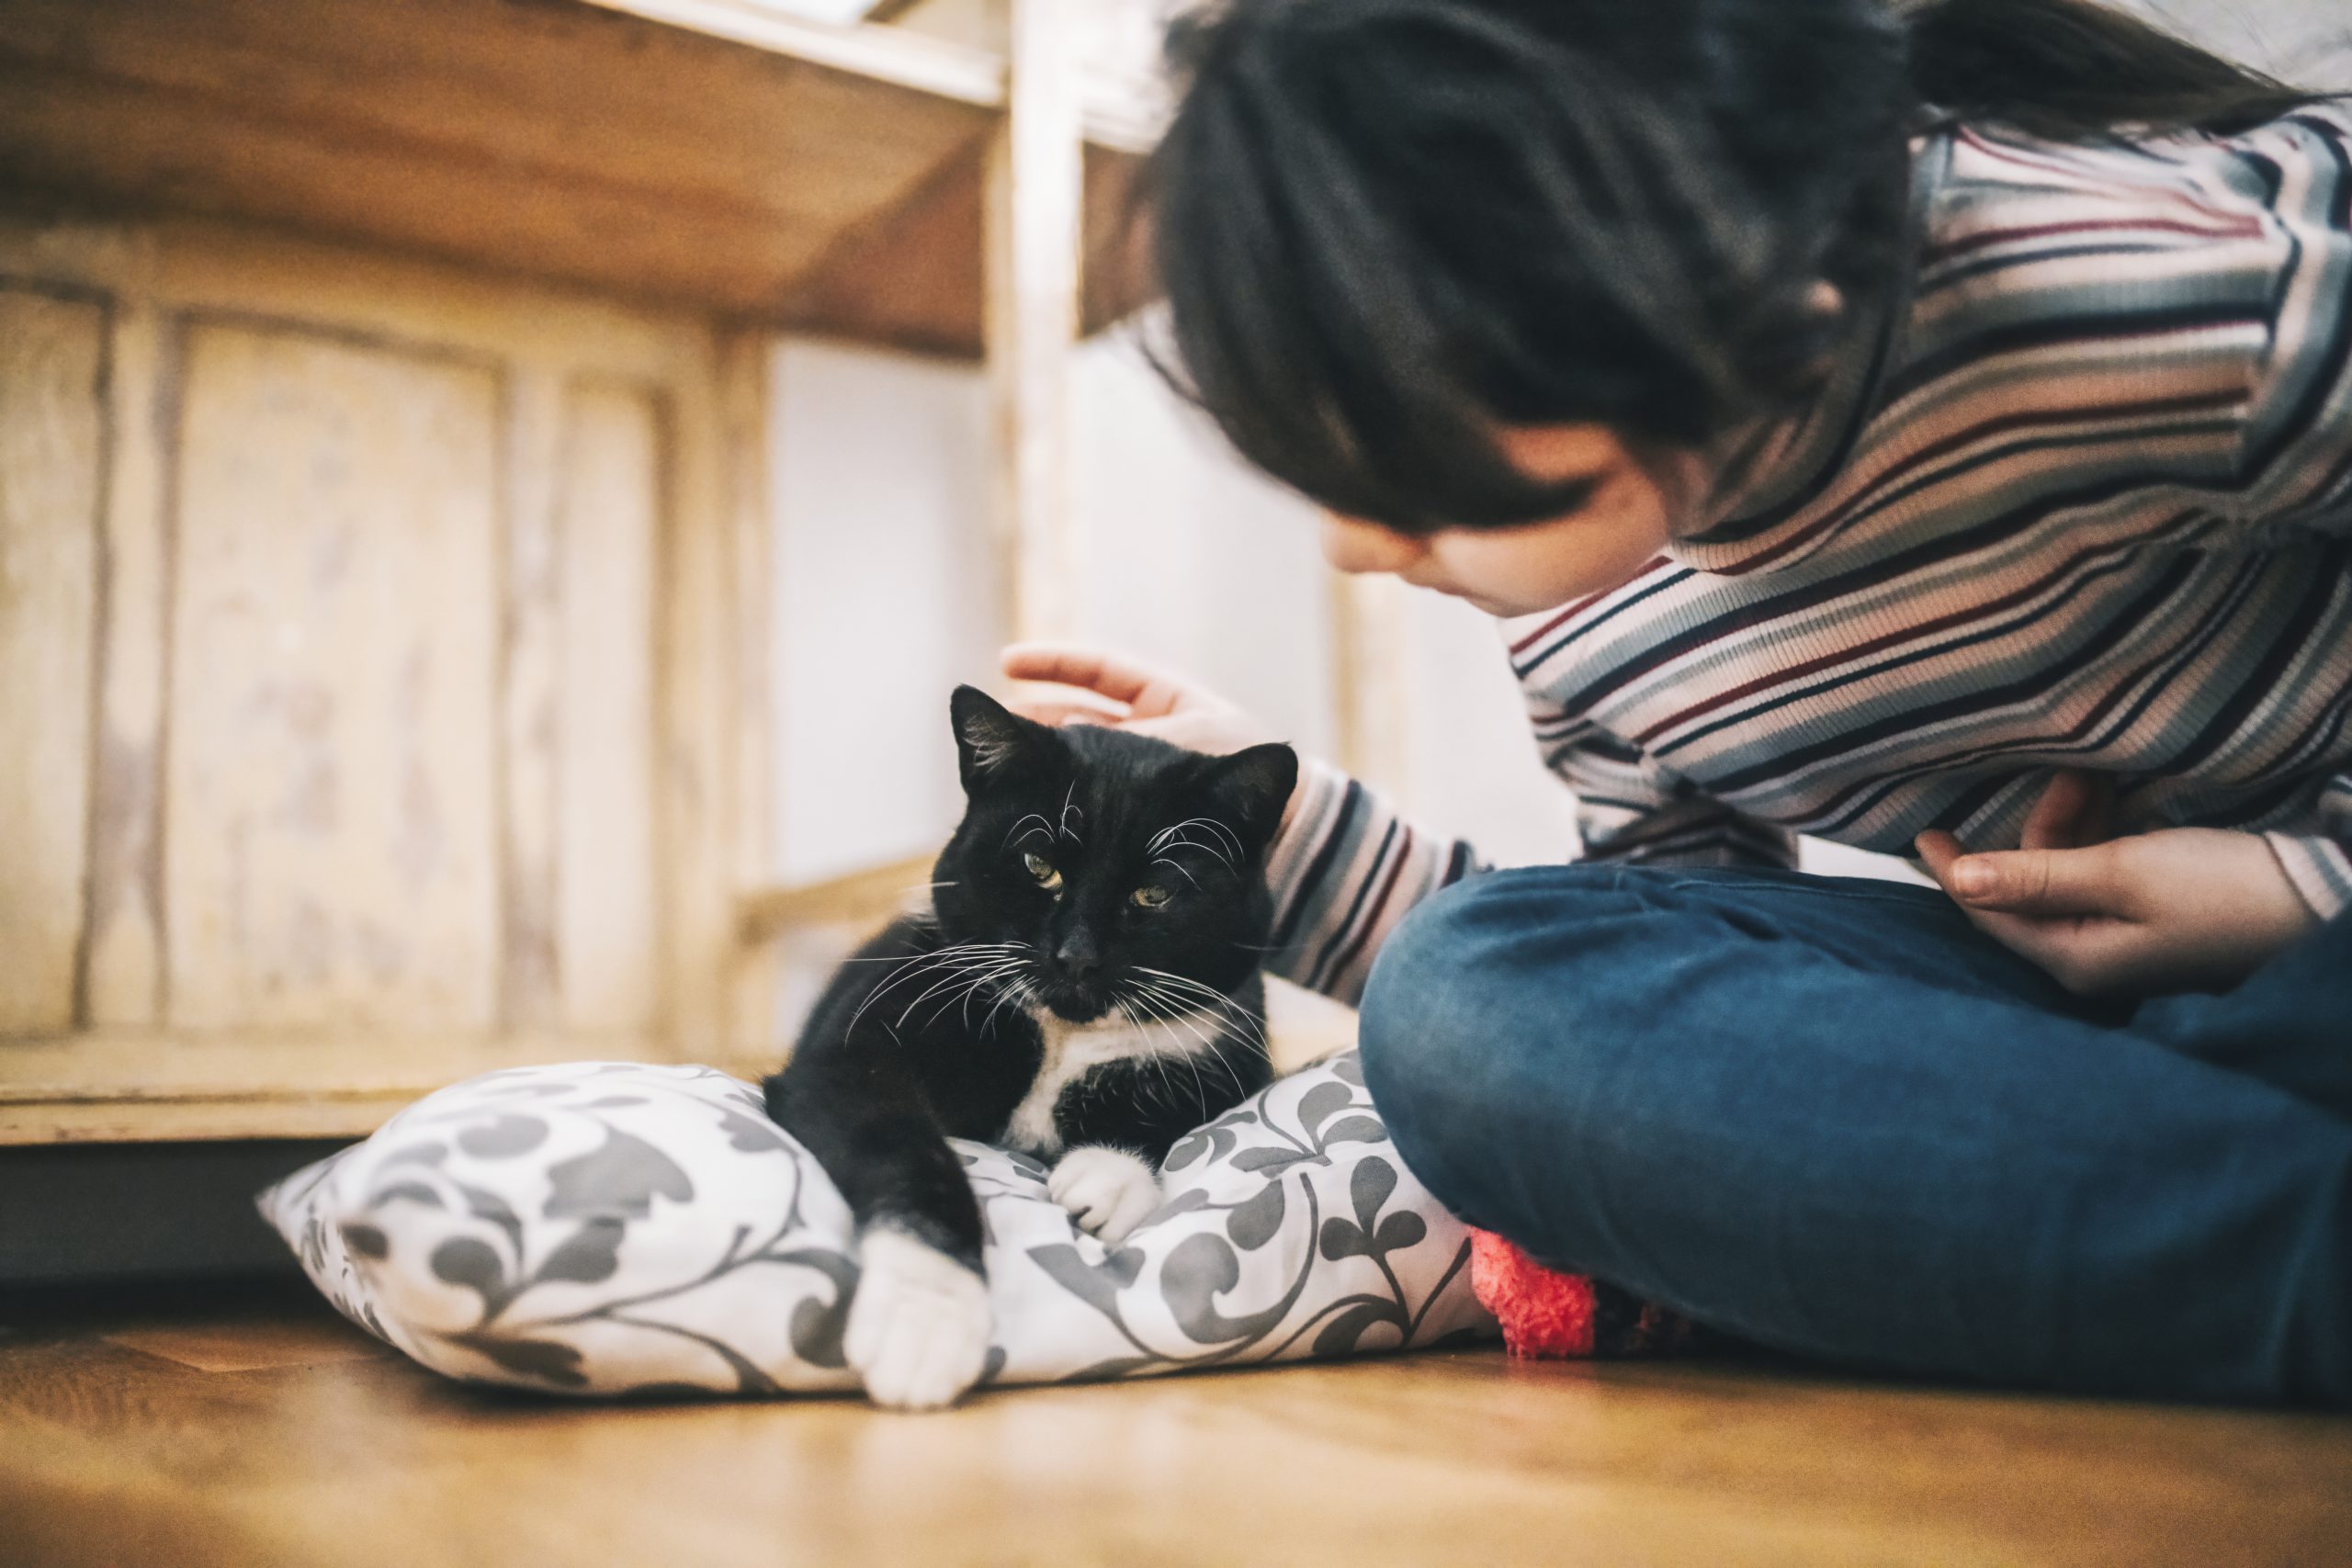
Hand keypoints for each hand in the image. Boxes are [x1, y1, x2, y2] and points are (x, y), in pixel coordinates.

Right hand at [998, 643, 1305, 831]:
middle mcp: (1151, 730)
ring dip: (1049, 750)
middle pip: (1081, 713)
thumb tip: (1071, 732)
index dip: (1054, 663)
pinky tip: (1039, 799)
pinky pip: (1100, 788)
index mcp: (1167, 697)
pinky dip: (1069, 791)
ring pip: (1084, 752)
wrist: (1288, 823)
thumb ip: (1133, 738)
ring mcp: (1145, 767)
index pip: (1099, 670)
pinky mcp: (1145, 804)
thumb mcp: (1186, 741)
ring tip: (1011, 757)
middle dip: (1040, 714)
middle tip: (1001, 720)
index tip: (1008, 661)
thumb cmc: (1249, 770)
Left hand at [1914, 770, 2314, 995]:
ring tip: (2096, 774)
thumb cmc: (2222, 889)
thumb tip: (1960, 881)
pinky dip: (2102, 833)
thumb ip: (2036, 876)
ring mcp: (2126, 939)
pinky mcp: (2156, 916)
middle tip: (2069, 772)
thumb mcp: (2121, 873)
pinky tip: (2113, 795)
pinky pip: (2104, 872)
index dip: (1955, 871)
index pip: (1990, 914)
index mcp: (2074, 959)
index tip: (1924, 830)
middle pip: (2029, 888)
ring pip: (2068, 872)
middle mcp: (2092, 957)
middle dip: (2040, 826)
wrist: (2323, 899)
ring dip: (2074, 821)